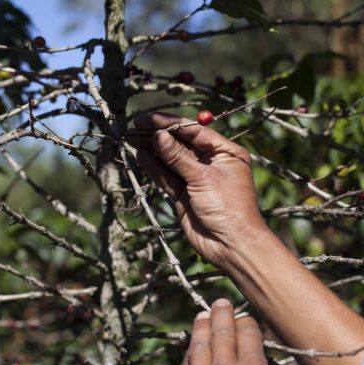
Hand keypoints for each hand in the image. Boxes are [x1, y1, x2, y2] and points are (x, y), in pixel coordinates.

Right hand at [131, 113, 266, 268]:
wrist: (231, 245)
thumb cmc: (229, 208)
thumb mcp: (203, 178)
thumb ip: (178, 157)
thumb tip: (158, 135)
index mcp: (225, 152)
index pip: (194, 131)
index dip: (171, 123)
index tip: (149, 118)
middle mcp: (211, 162)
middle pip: (181, 143)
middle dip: (159, 134)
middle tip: (136, 124)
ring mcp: (197, 179)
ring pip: (171, 159)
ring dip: (153, 149)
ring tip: (132, 137)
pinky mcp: (184, 195)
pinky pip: (167, 177)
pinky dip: (154, 167)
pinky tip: (141, 155)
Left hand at [172, 299, 280, 364]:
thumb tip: (249, 361)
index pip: (247, 333)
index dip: (247, 322)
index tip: (246, 318)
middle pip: (221, 332)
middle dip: (222, 314)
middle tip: (221, 302)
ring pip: (198, 346)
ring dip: (201, 328)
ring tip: (203, 315)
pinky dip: (189, 355)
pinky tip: (191, 348)